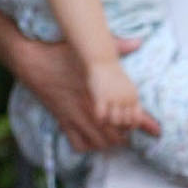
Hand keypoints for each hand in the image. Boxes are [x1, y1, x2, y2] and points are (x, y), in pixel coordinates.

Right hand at [16, 35, 149, 150]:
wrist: (31, 62)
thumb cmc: (60, 54)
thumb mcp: (89, 50)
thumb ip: (116, 47)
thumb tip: (138, 41)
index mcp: (101, 95)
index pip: (130, 114)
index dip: (146, 124)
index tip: (156, 130)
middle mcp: (90, 111)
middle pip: (118, 136)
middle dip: (126, 134)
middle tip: (129, 128)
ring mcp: (75, 119)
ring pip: (100, 144)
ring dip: (109, 142)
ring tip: (113, 135)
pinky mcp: (63, 122)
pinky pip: (79, 145)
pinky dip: (88, 146)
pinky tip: (92, 138)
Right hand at [85, 58, 160, 139]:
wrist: (102, 60)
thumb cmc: (114, 76)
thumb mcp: (128, 88)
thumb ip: (133, 102)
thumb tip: (143, 99)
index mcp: (133, 96)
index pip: (136, 119)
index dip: (129, 125)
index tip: (122, 125)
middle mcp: (126, 98)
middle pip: (125, 122)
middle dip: (118, 127)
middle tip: (111, 123)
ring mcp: (114, 97)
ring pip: (115, 121)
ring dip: (109, 123)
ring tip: (104, 119)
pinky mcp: (101, 96)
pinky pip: (101, 116)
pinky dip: (99, 118)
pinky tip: (97, 114)